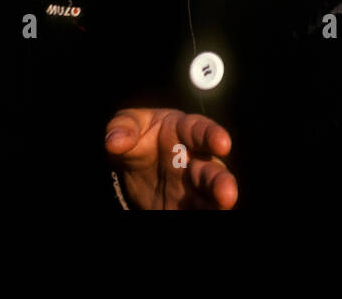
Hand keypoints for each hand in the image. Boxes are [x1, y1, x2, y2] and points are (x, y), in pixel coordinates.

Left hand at [105, 108, 236, 209]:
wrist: (134, 167)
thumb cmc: (139, 137)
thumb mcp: (129, 124)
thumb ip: (123, 128)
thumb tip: (114, 141)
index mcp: (185, 131)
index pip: (201, 131)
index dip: (213, 136)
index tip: (223, 143)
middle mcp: (195, 159)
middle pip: (211, 170)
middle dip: (220, 182)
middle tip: (227, 193)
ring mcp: (193, 186)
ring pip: (210, 196)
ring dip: (217, 203)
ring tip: (223, 207)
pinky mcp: (187, 206)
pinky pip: (197, 211)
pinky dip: (201, 214)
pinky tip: (203, 217)